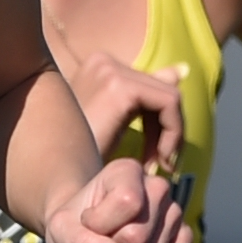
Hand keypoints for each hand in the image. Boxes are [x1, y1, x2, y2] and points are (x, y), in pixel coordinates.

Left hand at [39, 158, 188, 242]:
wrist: (84, 231)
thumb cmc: (73, 224)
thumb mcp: (60, 230)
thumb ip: (79, 242)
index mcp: (128, 171)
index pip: (127, 202)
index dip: (100, 223)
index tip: (87, 219)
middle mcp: (158, 187)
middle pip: (137, 237)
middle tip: (99, 241)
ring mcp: (174, 213)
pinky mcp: (182, 238)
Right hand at [65, 52, 185, 169]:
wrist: (58, 181)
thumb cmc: (82, 160)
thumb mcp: (118, 125)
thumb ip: (147, 98)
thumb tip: (183, 68)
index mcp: (99, 66)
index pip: (149, 87)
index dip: (160, 124)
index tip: (158, 159)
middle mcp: (102, 61)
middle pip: (162, 90)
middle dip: (168, 131)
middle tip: (161, 166)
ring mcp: (108, 69)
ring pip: (170, 97)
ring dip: (173, 136)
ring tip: (159, 167)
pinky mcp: (119, 86)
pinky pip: (170, 103)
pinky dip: (174, 134)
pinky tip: (159, 161)